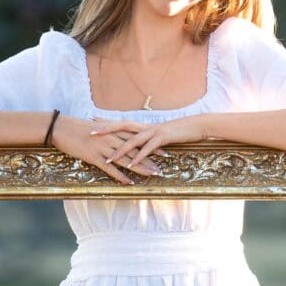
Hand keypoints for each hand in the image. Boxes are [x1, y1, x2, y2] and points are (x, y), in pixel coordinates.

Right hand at [50, 115, 163, 184]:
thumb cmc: (79, 127)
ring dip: (139, 168)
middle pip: (135, 150)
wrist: (62, 128)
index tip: (163, 152)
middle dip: (150, 159)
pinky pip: (110, 168)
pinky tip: (129, 182)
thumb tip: (121, 138)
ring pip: (125, 159)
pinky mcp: (94, 156)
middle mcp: (111, 138)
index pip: (137, 139)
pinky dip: (120, 175)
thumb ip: (112, 132)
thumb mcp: (99, 128)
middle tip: (161, 168)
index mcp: (114, 130)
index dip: (150, 146)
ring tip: (151, 175)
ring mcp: (103, 147)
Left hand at [90, 116, 206, 168]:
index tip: (91, 121)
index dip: (106, 121)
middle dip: (106, 129)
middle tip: (90, 132)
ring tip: (108, 158)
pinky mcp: (163, 138)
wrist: (195, 126)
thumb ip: (147, 138)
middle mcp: (145, 126)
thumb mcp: (158, 134)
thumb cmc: (176, 131)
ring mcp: (154, 131)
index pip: (120, 122)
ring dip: (120, 150)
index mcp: (143, 125)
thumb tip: (136, 143)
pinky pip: (148, 148)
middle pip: (121, 126)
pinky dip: (139, 156)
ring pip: (133, 140)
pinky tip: (131, 164)